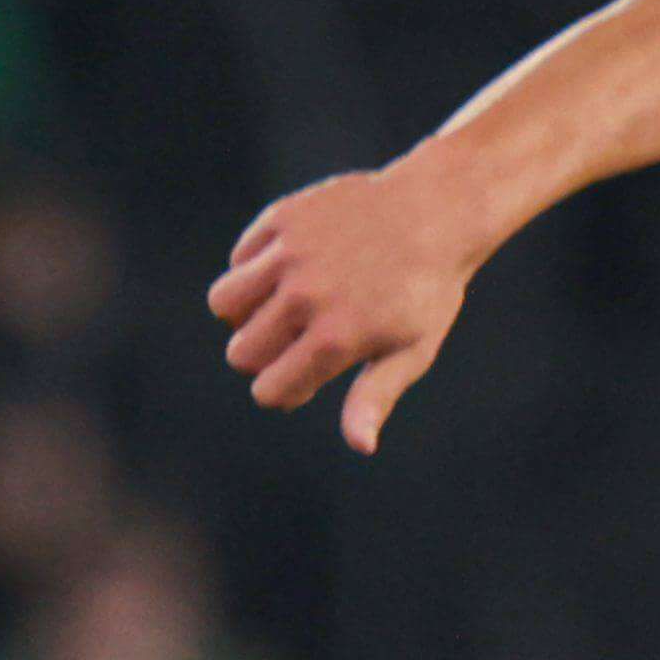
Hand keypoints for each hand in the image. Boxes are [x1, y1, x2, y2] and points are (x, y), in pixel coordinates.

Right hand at [209, 157, 482, 453]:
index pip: (268, 388)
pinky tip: (287, 272)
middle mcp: (306, 297)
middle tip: (295, 342)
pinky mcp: (283, 218)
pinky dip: (253, 271)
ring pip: (224, 303)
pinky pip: (240, 259)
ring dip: (242, 315)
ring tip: (276, 310)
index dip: (283, 391)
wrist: (436, 214)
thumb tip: (360, 445)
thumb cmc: (426, 293)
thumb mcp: (411, 352)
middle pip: (241, 352)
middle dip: (262, 358)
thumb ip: (374, 397)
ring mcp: (291, 254)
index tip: (305, 378)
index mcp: (336, 339)